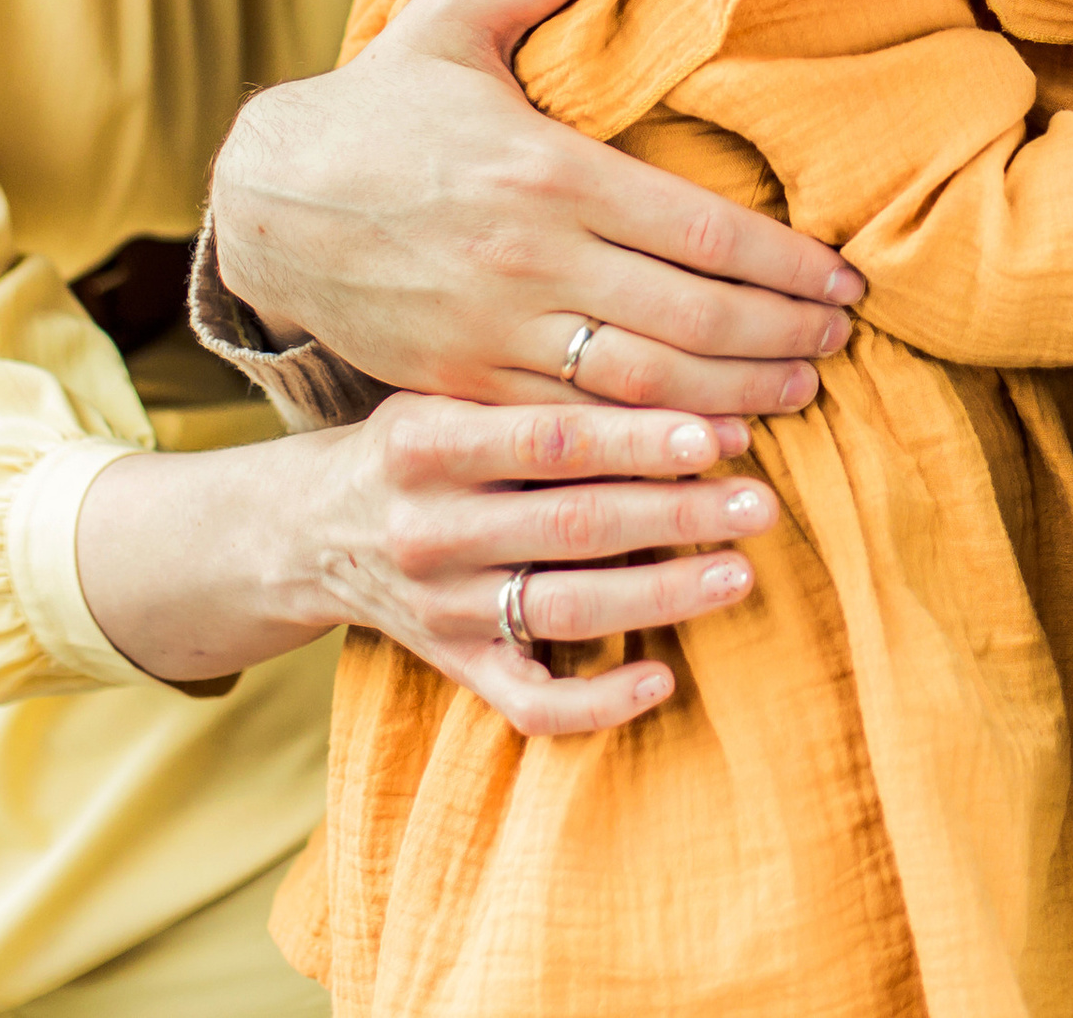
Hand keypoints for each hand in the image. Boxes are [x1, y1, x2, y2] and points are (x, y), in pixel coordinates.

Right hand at [79, 398, 778, 735]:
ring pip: (566, 610)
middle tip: (762, 501)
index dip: (637, 438)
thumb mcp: (451, 391)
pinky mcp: (452, 667)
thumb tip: (683, 369)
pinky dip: (598, 700)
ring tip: (741, 572)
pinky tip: (663, 676)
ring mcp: (439, 608)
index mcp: (424, 442)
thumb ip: (542, 383)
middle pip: (573, 526)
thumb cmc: (417, 440)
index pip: (547, 439)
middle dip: (678, 515)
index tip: (718, 432)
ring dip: (664, 596)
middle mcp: (427, 528)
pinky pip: (529, 703)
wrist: (310, 528)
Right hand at [212, 0, 864, 415]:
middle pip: (691, 316)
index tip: (848, 282)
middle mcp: (531, 256)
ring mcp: (495, 328)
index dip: (788, 266)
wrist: (264, 197)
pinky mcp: (462, 381)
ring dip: (736, 398)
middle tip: (844, 344)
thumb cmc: (378, 99)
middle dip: (781, 338)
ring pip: (644, 383)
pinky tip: (704, 444)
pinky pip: (573, 424)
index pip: (702, 230)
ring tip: (801, 395)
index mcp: (548, 168)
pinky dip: (648, 440)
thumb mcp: (457, 12)